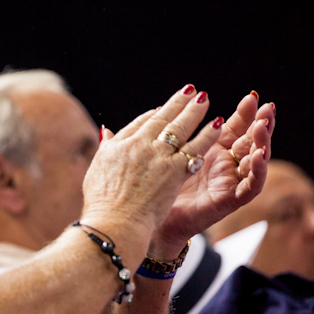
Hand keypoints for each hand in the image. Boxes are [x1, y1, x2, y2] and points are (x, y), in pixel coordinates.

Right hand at [82, 85, 221, 240]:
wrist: (115, 221)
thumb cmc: (102, 203)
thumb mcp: (97, 169)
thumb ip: (106, 147)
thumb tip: (105, 131)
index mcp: (119, 145)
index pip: (141, 122)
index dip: (155, 114)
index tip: (164, 108)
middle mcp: (139, 145)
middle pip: (162, 119)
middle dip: (178, 103)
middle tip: (191, 92)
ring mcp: (157, 157)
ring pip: (180, 128)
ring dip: (194, 112)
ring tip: (205, 101)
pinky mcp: (174, 171)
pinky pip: (194, 149)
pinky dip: (206, 136)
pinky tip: (216, 126)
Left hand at [153, 92, 274, 255]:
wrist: (150, 221)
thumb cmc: (155, 189)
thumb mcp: (160, 157)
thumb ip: (162, 136)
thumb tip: (133, 117)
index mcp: (211, 150)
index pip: (234, 127)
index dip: (244, 113)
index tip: (252, 96)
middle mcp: (224, 165)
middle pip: (250, 140)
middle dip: (260, 122)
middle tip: (266, 106)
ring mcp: (228, 182)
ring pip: (255, 161)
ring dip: (262, 142)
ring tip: (263, 126)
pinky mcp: (229, 200)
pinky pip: (250, 186)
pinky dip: (256, 171)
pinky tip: (257, 156)